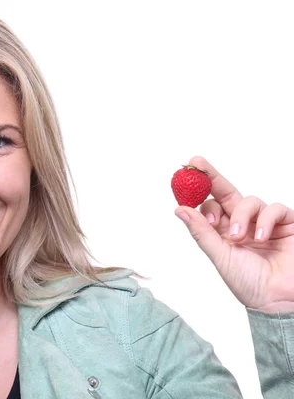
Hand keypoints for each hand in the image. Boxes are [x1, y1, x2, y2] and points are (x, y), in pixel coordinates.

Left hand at [174, 156, 293, 312]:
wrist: (278, 300)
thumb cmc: (248, 283)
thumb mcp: (219, 256)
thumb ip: (202, 231)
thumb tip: (179, 209)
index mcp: (222, 231)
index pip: (208, 205)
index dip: (196, 195)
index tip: (183, 182)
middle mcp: (242, 223)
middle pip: (225, 192)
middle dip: (211, 176)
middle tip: (196, 162)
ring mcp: (264, 222)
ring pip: (248, 200)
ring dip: (241, 216)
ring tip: (239, 238)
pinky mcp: (286, 223)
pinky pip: (274, 208)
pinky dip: (265, 220)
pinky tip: (261, 238)